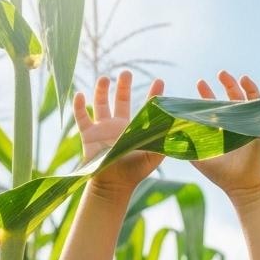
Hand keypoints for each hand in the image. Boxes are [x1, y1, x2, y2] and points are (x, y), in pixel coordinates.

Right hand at [74, 70, 164, 190]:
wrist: (113, 186)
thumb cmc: (134, 173)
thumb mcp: (154, 156)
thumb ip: (166, 141)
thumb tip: (181, 127)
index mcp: (135, 129)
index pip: (145, 107)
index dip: (153, 95)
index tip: (160, 82)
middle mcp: (118, 126)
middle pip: (120, 99)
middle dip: (124, 85)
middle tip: (127, 73)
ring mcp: (102, 129)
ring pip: (100, 103)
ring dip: (101, 90)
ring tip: (105, 78)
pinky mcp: (88, 135)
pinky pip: (81, 117)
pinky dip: (78, 105)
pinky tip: (80, 95)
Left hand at [191, 71, 259, 198]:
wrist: (241, 186)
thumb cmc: (220, 174)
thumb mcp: (199, 157)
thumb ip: (185, 145)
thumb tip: (169, 134)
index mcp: (221, 128)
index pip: (214, 106)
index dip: (207, 94)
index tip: (199, 83)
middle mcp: (235, 124)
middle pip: (232, 98)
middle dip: (227, 83)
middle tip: (220, 73)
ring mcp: (249, 126)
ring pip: (250, 101)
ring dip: (247, 87)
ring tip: (242, 77)